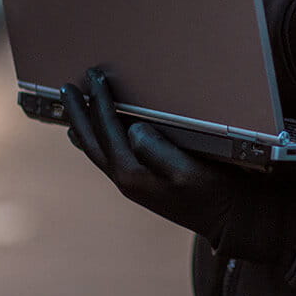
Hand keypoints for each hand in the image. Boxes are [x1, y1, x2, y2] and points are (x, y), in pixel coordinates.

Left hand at [60, 68, 268, 243]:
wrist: (230, 219)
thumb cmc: (214, 193)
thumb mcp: (189, 170)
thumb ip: (158, 150)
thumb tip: (133, 128)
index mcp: (133, 174)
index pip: (108, 130)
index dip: (99, 102)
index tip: (92, 77)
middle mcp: (127, 180)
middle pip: (92, 142)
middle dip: (79, 113)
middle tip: (66, 88)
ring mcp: (133, 184)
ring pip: (98, 152)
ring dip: (84, 128)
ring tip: (72, 112)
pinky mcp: (144, 185)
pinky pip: (110, 158)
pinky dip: (99, 143)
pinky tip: (101, 140)